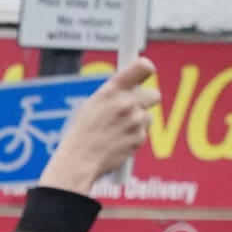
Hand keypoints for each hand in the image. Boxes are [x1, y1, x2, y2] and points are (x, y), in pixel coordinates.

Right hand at [40, 57, 158, 192]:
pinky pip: (143, 134)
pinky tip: (116, 143)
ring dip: (136, 123)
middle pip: (153, 95)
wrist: (77, 163)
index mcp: (111, 90)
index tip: (144, 73)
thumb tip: (131, 87)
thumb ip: (113, 94)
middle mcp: (126, 102)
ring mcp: (135, 121)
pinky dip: (133, 139)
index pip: (142, 68)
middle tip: (129, 111)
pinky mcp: (139, 138)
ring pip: (147, 117)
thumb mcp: (90, 106)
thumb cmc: (79, 136)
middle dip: (145, 102)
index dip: (145, 70)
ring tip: (116, 132)